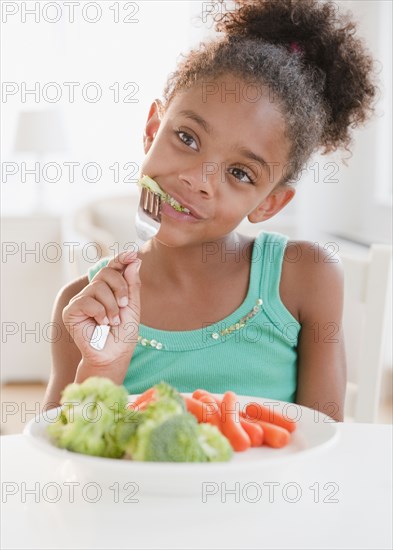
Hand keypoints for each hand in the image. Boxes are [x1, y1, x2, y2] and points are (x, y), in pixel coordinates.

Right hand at [62, 251, 140, 368]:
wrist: (114, 355)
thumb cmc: (123, 333)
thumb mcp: (132, 306)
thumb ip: (132, 284)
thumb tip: (133, 261)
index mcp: (108, 289)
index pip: (112, 267)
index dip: (120, 259)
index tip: (131, 254)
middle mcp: (92, 292)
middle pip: (105, 272)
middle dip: (120, 287)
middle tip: (124, 305)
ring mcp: (80, 300)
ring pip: (97, 286)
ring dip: (111, 305)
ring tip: (112, 321)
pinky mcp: (71, 311)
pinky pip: (87, 300)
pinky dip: (99, 312)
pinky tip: (101, 324)